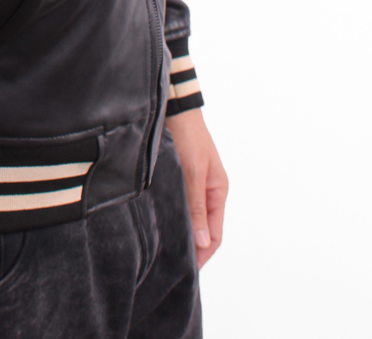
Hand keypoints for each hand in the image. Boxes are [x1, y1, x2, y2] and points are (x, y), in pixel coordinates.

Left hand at [165, 108, 227, 268]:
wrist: (175, 109)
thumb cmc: (188, 136)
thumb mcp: (193, 172)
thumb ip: (197, 206)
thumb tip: (202, 242)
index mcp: (218, 192)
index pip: (215, 234)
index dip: (203, 254)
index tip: (188, 269)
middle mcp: (208, 191)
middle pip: (204, 229)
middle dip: (193, 247)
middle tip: (173, 263)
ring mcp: (194, 185)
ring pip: (191, 218)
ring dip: (182, 232)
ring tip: (166, 248)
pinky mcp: (180, 178)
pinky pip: (180, 204)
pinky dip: (174, 216)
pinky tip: (160, 223)